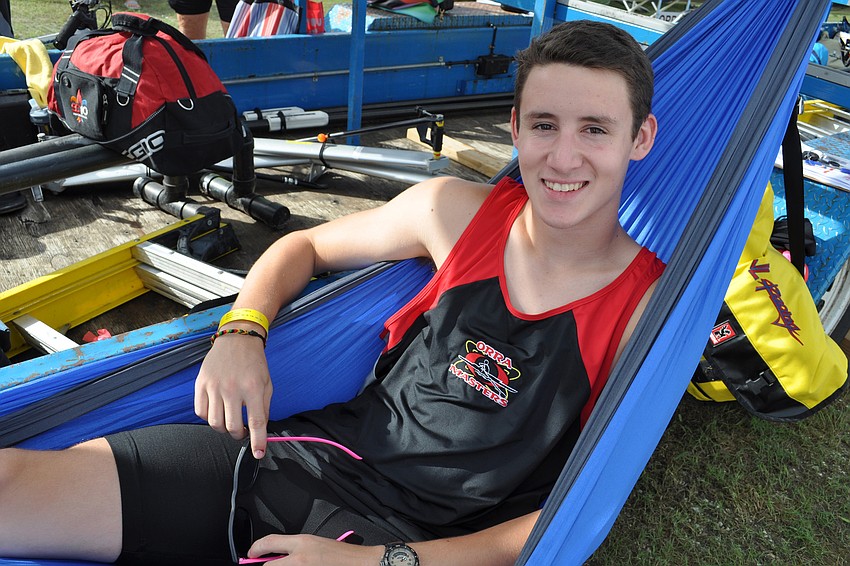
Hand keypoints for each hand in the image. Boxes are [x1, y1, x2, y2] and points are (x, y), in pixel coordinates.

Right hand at [195, 331, 271, 457]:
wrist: (237, 339)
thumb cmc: (254, 363)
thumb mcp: (267, 384)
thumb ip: (264, 408)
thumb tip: (260, 430)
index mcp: (253, 388)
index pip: (256, 422)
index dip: (258, 442)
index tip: (258, 453)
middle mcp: (232, 388)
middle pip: (232, 427)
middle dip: (239, 435)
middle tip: (242, 431)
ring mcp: (214, 386)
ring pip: (215, 423)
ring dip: (223, 429)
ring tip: (230, 423)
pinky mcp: (200, 384)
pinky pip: (201, 412)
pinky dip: (209, 418)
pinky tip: (218, 412)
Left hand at [246, 534, 382, 564]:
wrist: (358, 564)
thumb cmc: (340, 554)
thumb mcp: (314, 543)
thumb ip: (293, 547)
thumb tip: (274, 554)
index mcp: (302, 543)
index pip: (269, 542)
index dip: (255, 549)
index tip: (250, 554)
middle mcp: (300, 559)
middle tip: (266, 565)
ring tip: (285, 565)